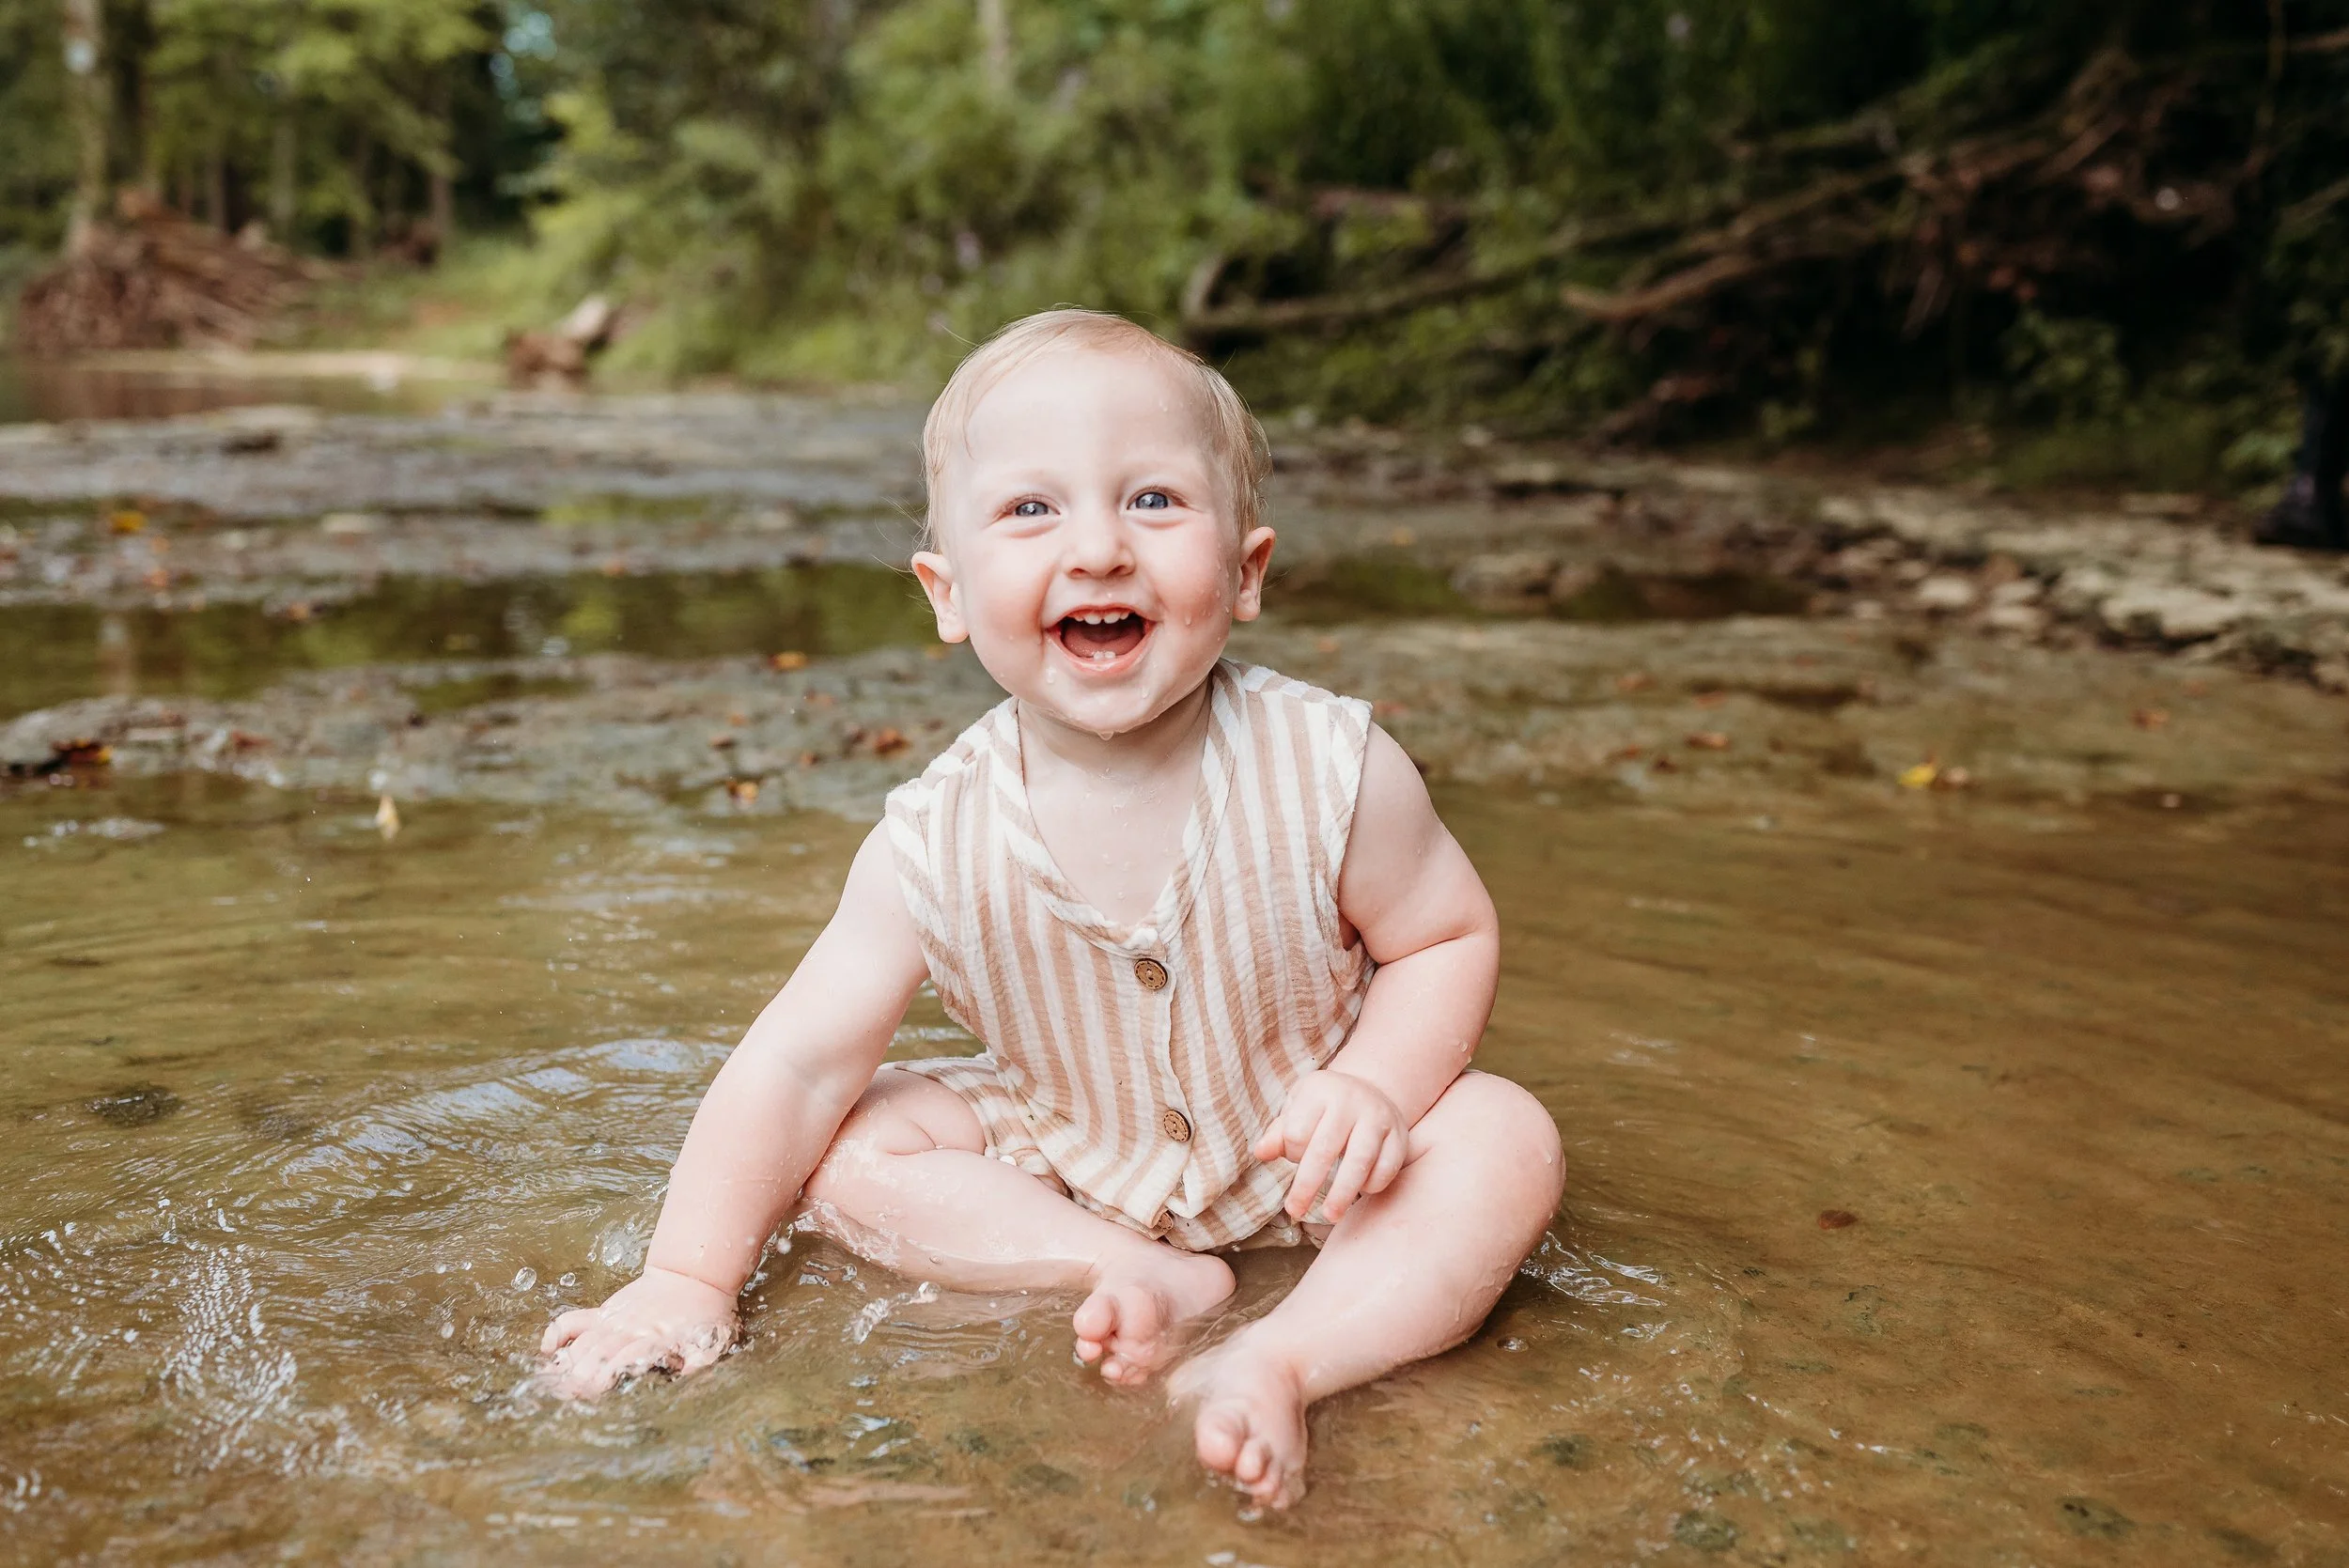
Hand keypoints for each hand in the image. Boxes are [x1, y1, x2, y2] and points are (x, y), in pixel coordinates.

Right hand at [539, 1266, 738, 1398]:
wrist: (695, 1274)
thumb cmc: (705, 1315)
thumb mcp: (712, 1342)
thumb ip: (699, 1363)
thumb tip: (685, 1379)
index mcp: (653, 1341)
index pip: (624, 1363)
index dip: (609, 1379)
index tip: (599, 1395)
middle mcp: (628, 1331)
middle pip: (597, 1358)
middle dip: (582, 1380)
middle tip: (570, 1398)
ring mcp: (613, 1321)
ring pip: (583, 1344)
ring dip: (569, 1366)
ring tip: (557, 1387)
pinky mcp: (604, 1313)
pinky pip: (573, 1321)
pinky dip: (556, 1333)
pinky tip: (548, 1351)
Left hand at [1252, 1069, 1409, 1222]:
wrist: (1370, 1089)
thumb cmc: (1324, 1106)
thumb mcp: (1298, 1108)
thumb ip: (1279, 1132)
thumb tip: (1261, 1153)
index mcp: (1319, 1090)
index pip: (1297, 1132)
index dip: (1292, 1154)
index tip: (1293, 1161)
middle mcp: (1351, 1100)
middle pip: (1324, 1150)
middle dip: (1307, 1186)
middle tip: (1295, 1212)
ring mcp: (1379, 1116)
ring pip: (1359, 1161)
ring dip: (1342, 1194)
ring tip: (1330, 1217)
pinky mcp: (1400, 1134)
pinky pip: (1386, 1168)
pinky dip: (1372, 1185)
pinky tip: (1361, 1192)